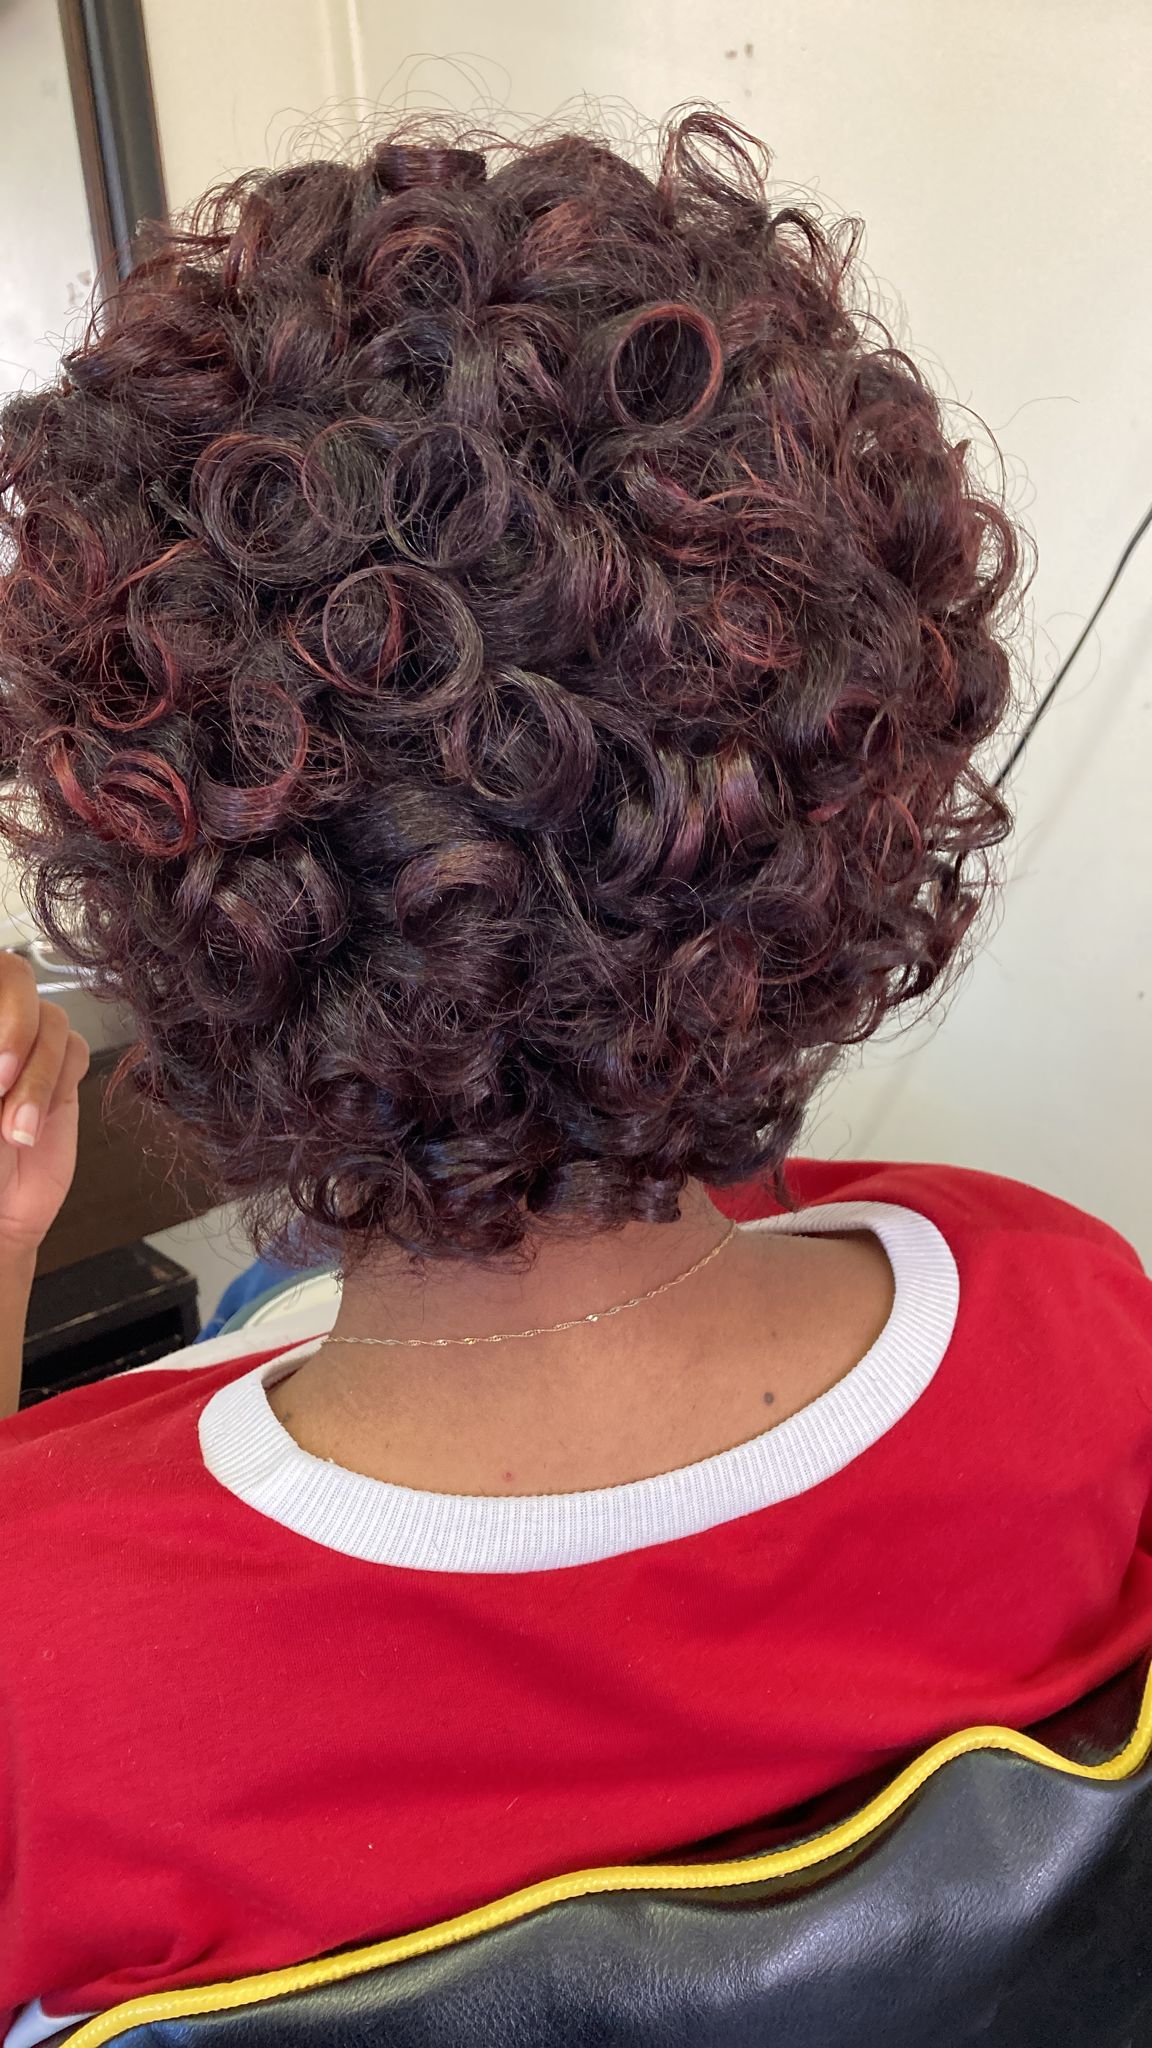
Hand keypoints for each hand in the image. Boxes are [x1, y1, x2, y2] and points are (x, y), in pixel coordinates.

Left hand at [0, 950, 89, 1257]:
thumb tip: (8, 1051)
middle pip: (14, 974)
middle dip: (14, 1028)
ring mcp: (24, 1045)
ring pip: (51, 1019)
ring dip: (37, 1078)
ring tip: (16, 1132)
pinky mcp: (60, 1072)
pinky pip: (77, 1051)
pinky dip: (58, 1085)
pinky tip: (37, 1122)